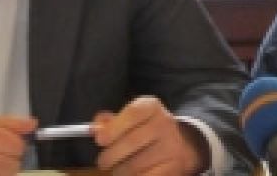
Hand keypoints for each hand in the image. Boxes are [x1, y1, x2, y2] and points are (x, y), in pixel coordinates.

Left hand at [93, 96, 208, 174]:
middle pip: (131, 142)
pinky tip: (131, 174)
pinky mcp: (175, 167)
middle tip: (102, 162)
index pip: (132, 114)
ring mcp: (172, 147)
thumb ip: (110, 121)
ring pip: (137, 164)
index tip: (99, 140)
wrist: (183, 144)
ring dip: (120, 171)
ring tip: (116, 170)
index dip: (113, 128)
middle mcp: (164, 124)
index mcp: (151, 106)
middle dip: (111, 155)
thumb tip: (94, 128)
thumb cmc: (146, 128)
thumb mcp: (131, 117)